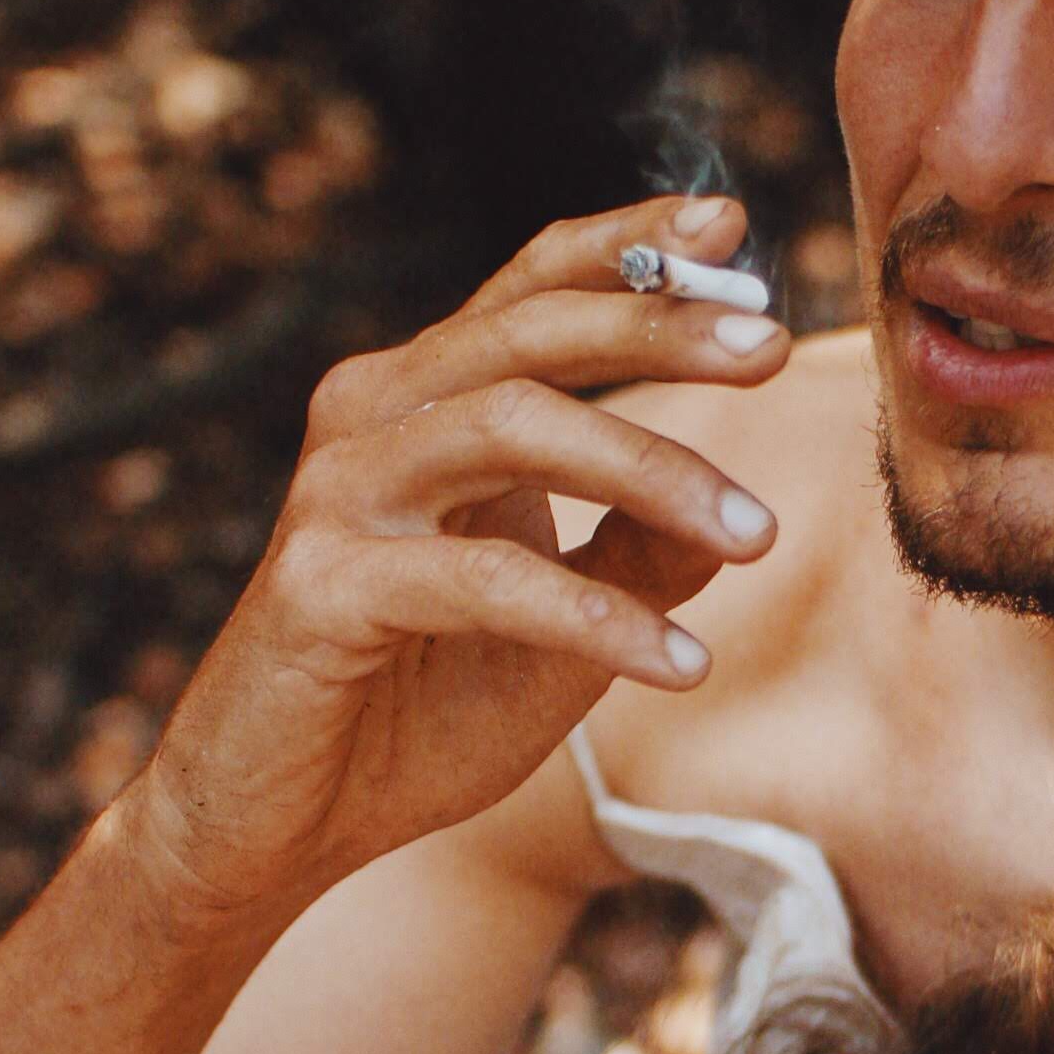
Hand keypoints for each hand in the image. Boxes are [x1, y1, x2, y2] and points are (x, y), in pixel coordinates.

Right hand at [125, 193, 788, 927]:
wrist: (279, 824)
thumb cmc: (414, 712)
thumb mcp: (559, 626)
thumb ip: (635, 555)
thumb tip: (737, 517)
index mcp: (423, 403)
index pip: (530, 289)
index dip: (630, 250)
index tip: (735, 229)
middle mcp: (372, 419)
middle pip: (529, 332)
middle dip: (659, 329)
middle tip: (774, 344)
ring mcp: (339, 494)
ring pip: (512, 427)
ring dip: (653, 469)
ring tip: (761, 535)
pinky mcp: (321, 585)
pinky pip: (486, 579)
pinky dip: (598, 616)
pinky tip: (682, 662)